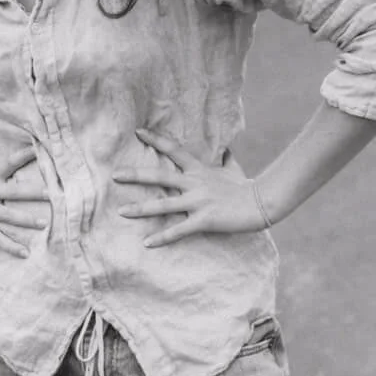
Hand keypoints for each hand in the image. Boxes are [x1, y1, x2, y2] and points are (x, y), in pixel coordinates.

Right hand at [0, 147, 49, 255]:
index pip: (10, 163)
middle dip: (34, 193)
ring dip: (27, 220)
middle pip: (14, 192)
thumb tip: (28, 163)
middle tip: (53, 195)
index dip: (25, 155)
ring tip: (44, 224)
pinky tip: (25, 253)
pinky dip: (12, 247)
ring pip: (8, 216)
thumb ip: (5, 174)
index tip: (40, 149)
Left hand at [114, 129, 269, 247]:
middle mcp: (194, 184)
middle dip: (136, 176)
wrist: (262, 202)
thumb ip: (226, 160)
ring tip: (121, 212)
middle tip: (114, 175)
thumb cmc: (246, 187)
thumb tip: (227, 150)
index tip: (138, 131)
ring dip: (140, 209)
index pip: (173, 150)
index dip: (155, 140)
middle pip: (159, 177)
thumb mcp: (234, 170)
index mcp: (199, 170)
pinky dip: (162, 238)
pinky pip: (178, 230)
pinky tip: (147, 243)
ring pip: (163, 205)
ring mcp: (198, 202)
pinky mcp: (203, 220)